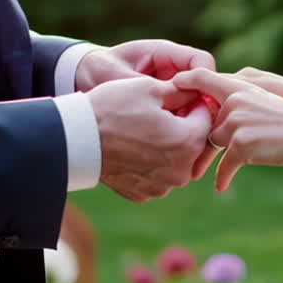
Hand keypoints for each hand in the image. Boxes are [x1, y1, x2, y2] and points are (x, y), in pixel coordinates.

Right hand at [78, 40, 220, 178]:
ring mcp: (162, 186)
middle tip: (160, 111)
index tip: (179, 95)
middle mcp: (180, 171)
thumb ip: (182, 91)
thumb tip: (198, 91)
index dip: (194, 102)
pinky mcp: (144, 194)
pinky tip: (134, 148)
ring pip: (177, 160)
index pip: (206, 117)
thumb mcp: (150, 89)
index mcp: (188, 142)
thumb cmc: (113, 109)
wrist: (76, 140)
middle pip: (194, 142)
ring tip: (145, 129)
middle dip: (184, 126)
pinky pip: (158, 174)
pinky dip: (152, 162)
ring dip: (169, 146)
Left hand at [173, 69, 282, 192]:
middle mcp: (234, 101)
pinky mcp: (241, 144)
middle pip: (208, 122)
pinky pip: (225, 165)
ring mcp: (236, 122)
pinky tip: (221, 187)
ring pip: (215, 142)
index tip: (172, 85)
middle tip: (188, 156)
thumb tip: (216, 124)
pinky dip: (223, 177)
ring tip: (197, 174)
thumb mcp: (264, 103)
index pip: (203, 78)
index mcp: (240, 87)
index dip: (184, 80)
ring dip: (213, 159)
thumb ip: (239, 105)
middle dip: (202, 140)